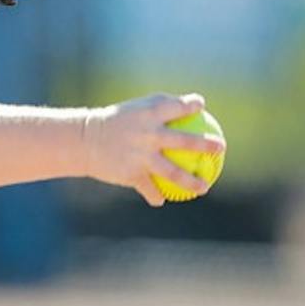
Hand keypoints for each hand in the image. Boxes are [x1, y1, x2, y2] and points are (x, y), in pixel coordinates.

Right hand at [79, 92, 225, 206]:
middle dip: (205, 145)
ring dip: (191, 181)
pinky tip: (161, 200)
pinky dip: (155, 195)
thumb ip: (158, 109)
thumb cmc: (113, 123)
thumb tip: (187, 107)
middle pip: (184, 141)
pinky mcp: (132, 173)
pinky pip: (149, 188)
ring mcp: (141, 155)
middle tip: (221, 147)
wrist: (83, 141)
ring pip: (172, 172)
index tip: (201, 105)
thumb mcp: (133, 110)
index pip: (177, 107)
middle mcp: (148, 134)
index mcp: (149, 114)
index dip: (191, 104)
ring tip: (205, 187)